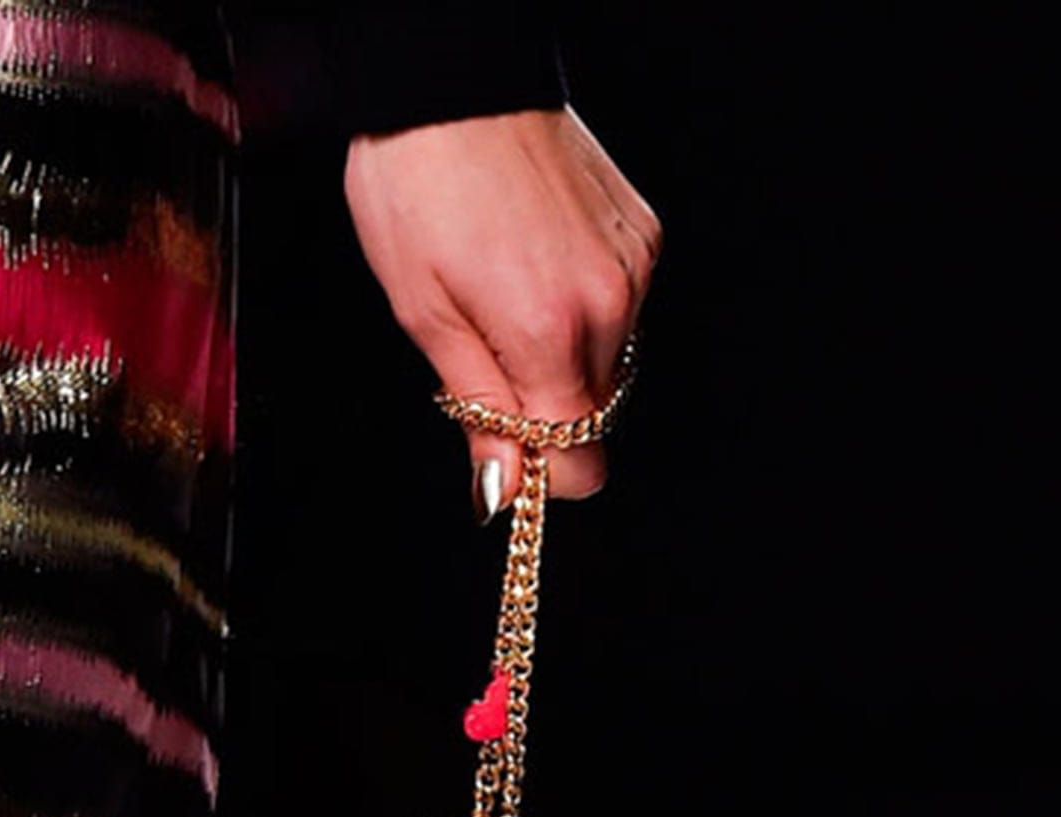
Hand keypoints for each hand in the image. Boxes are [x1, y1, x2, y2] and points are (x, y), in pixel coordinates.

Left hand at [344, 106, 661, 516]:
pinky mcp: (644, 233)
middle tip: (488, 344)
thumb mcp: (424, 314)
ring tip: (508, 288)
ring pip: (609, 361)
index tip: (506, 444)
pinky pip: (621, 305)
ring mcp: (634, 266)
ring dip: (563, 350)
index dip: (541, 467)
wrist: (449, 81)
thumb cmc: (417, 187)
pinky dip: (582, 303)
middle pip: (593, 414)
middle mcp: (608, 304)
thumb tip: (505, 491)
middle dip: (545, 401)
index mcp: (549, 333)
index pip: (581, 464)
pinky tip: (538, 258)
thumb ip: (479, 411)